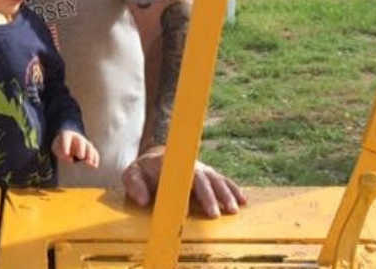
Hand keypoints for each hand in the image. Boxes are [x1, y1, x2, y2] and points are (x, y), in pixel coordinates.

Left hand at [51, 130, 99, 167]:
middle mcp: (77, 138)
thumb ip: (60, 152)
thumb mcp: (56, 146)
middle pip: (81, 141)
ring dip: (90, 154)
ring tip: (89, 163)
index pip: (66, 138)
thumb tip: (69, 159)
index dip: (66, 146)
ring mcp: (85, 142)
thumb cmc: (60, 145)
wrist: (68, 139)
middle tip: (80, 156)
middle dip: (81, 149)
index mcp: (67, 135)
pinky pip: (94, 152)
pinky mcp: (90, 148)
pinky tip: (94, 165)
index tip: (66, 154)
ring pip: (89, 147)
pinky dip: (95, 158)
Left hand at [121, 146, 246, 217]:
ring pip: (216, 180)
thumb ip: (134, 184)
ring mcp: (202, 169)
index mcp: (170, 164)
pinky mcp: (210, 175)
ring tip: (232, 210)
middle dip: (208, 198)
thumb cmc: (144, 171)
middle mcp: (189, 165)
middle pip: (202, 180)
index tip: (183, 212)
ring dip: (225, 195)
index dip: (182, 194)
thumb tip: (142, 200)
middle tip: (214, 215)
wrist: (156, 159)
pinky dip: (234, 189)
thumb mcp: (132, 174)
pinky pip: (224, 181)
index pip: (178, 177)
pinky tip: (243, 200)